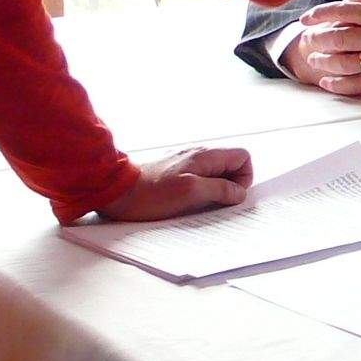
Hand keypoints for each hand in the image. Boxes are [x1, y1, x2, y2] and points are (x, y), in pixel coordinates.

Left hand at [88, 146, 252, 220]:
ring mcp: (186, 164)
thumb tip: (239, 193)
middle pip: (230, 166)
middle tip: (216, 203)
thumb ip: (220, 189)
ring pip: (215, 175)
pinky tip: (187, 204)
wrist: (116, 191)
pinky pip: (199, 181)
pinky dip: (200, 193)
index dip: (244, 178)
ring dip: (215, 192)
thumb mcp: (191, 192)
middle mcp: (198, 156)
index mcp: (205, 155)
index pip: (242, 157)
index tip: (230, 196)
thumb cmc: (151, 193)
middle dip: (230, 186)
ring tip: (200, 205)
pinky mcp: (175, 175)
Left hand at [286, 0, 360, 93]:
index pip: (344, 10)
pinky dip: (337, 84)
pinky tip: (326, 80)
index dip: (320, 13)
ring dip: (323, 62)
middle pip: (339, 38)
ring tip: (314, 58)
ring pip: (344, 63)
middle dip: (318, 39)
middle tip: (308, 39)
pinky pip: (356, 85)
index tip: (306, 18)